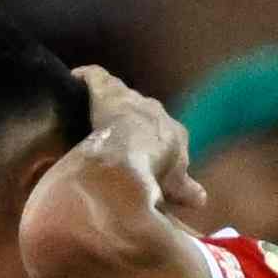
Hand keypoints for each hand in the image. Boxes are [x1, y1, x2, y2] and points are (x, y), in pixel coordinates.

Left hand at [71, 62, 196, 209]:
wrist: (131, 153)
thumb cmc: (154, 170)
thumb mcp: (174, 185)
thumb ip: (186, 189)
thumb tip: (202, 200)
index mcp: (174, 132)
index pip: (168, 136)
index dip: (157, 147)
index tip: (147, 158)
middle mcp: (155, 110)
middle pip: (144, 115)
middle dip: (135, 124)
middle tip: (118, 140)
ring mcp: (130, 97)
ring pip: (121, 98)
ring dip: (112, 106)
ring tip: (95, 120)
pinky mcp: (104, 87)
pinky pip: (94, 78)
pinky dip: (85, 80)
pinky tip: (75, 83)